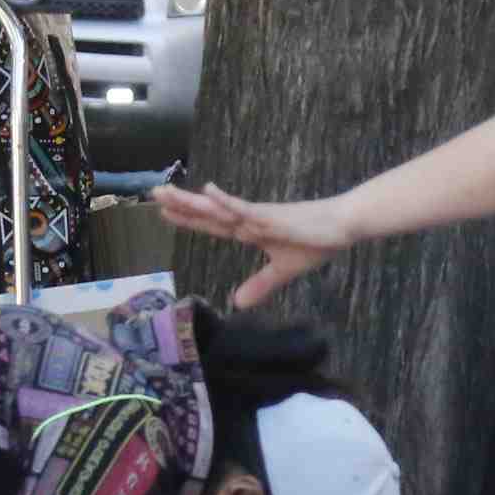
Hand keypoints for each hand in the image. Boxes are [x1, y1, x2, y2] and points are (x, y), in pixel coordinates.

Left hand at [155, 183, 354, 308]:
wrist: (342, 227)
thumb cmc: (315, 241)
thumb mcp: (283, 271)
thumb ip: (260, 285)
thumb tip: (238, 304)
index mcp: (249, 230)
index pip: (212, 224)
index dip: (189, 218)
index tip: (164, 211)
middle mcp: (248, 220)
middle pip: (208, 212)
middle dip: (180, 203)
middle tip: (152, 192)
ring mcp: (258, 216)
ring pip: (218, 209)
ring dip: (193, 201)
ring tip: (167, 192)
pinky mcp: (272, 216)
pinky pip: (245, 209)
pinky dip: (227, 202)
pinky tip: (208, 191)